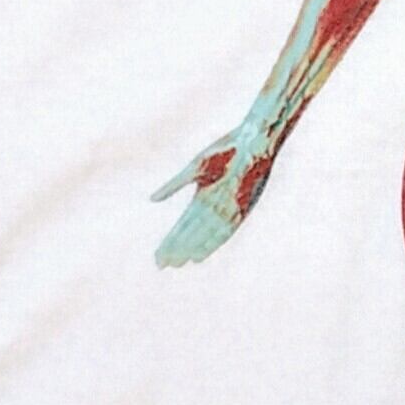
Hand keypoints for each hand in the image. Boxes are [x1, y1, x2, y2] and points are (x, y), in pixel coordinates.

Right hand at [152, 131, 274, 268]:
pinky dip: (212, 243)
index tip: (159, 253)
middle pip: (192, 232)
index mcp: (204, 197)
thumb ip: (174, 185)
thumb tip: (151, 200)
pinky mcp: (242, 208)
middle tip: (162, 263)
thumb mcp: (195, 168)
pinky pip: (225, 231)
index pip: (183, 223)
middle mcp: (215, 206)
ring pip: (205, 235)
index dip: (171, 239)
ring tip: (178, 263)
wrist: (252, 141)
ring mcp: (228, 208)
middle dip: (177, 248)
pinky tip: (200, 255)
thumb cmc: (225, 150)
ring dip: (191, 249)